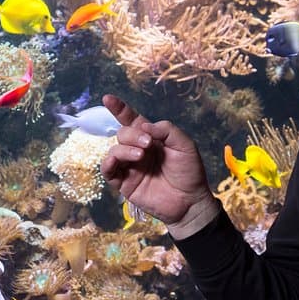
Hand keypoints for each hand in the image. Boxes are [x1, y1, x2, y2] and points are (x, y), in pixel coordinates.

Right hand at [100, 95, 217, 235]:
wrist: (190, 201)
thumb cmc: (189, 172)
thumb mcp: (184, 145)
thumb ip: (166, 130)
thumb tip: (143, 126)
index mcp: (150, 138)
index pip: (131, 120)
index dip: (119, 109)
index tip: (108, 98)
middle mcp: (137, 150)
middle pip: (122, 134)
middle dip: (132, 135)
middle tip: (148, 144)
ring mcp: (130, 167)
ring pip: (114, 150)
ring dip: (124, 149)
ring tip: (140, 155)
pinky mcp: (124, 183)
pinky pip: (108, 170)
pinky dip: (109, 162)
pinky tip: (118, 161)